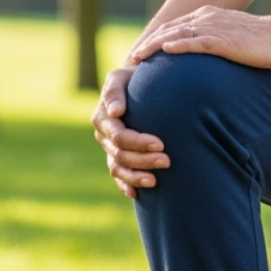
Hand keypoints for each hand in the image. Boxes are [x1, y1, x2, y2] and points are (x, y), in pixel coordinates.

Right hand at [92, 63, 167, 199]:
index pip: (119, 136)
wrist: (140, 84)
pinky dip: (126, 185)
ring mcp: (109, 148)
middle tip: (167, 161)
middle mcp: (104, 135)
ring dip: (136, 175)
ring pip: (118, 168)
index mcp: (103, 116)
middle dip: (143, 160)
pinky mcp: (117, 157)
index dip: (138, 142)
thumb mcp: (123, 77)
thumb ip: (115, 90)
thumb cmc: (134, 78)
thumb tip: (116, 111)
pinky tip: (137, 194)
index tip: (160, 143)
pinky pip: (117, 176)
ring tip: (156, 180)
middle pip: (120, 155)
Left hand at [127, 5, 270, 68]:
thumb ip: (215, 44)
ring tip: (137, 58)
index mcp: (208, 16)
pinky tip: (165, 52)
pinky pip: (195, 42)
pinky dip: (178, 46)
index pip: (173, 27)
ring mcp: (215, 28)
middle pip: (168, 30)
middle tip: (130, 60)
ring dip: (154, 46)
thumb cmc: (263, 42)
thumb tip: (203, 59)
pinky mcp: (224, 41)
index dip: (154, 40)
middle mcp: (207, 18)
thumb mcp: (233, 40)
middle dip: (147, 44)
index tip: (140, 55)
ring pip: (176, 35)